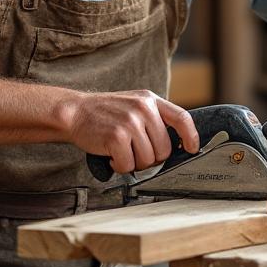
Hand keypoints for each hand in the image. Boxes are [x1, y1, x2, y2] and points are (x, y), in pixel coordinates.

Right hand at [62, 90, 198, 173]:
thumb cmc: (105, 114)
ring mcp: (130, 122)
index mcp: (150, 100)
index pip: (182, 118)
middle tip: (134, 153)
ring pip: (147, 160)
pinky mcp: (116, 136)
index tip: (192, 149)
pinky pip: (128, 165)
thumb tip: (177, 144)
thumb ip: (153, 118)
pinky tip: (110, 157)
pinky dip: (119, 167)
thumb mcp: (133, 105)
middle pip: (164, 149)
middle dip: (151, 158)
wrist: (74, 112)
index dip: (191, 136)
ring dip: (133, 163)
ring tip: (120, 152)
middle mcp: (143, 109)